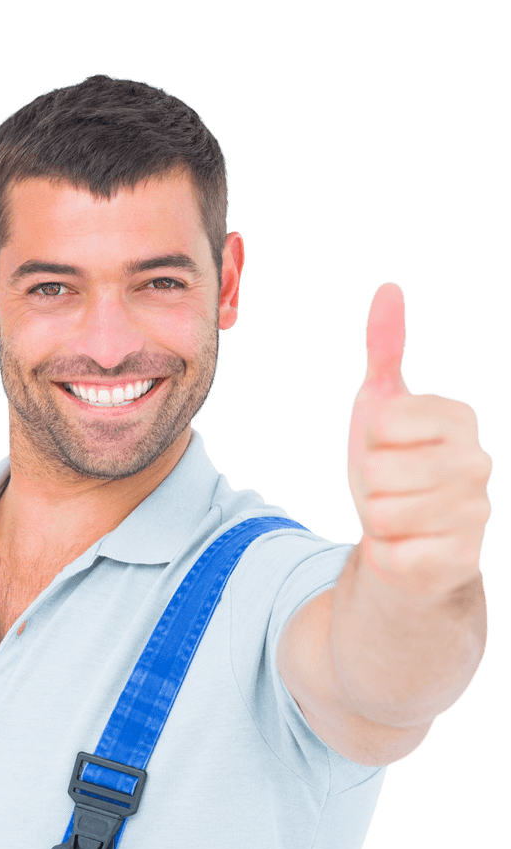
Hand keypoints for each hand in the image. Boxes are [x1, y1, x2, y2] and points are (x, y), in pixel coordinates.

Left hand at [345, 282, 491, 595]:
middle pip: (381, 469)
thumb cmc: (389, 463)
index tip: (388, 445)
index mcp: (459, 418)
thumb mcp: (378, 405)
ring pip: (382, 513)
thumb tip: (388, 289)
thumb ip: (383, 349)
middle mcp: (478, 462)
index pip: (383, 422)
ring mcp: (476, 513)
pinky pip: (396, 553)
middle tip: (389, 486)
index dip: (371, 438)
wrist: (400, 534)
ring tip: (397, 515)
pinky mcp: (461, 559)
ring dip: (376, 519)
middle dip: (370, 481)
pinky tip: (406, 546)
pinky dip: (387, 553)